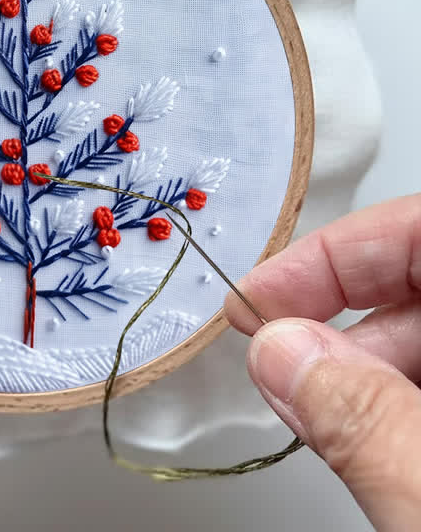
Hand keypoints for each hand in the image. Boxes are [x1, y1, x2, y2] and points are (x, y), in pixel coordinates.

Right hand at [225, 195, 420, 531]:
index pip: (419, 228)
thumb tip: (280, 353)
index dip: (332, 252)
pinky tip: (358, 435)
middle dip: (334, 316)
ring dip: (355, 368)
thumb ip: (366, 422)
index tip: (259, 297)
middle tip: (272, 359)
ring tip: (310, 413)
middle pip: (417, 278)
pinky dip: (387, 400)